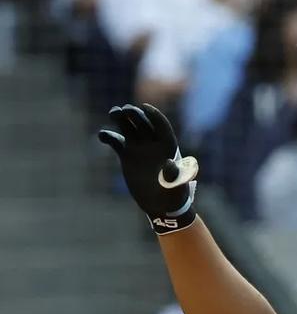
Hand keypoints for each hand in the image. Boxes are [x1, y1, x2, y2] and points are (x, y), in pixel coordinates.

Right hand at [98, 104, 196, 234]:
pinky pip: (116, 141)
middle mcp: (153, 143)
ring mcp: (139, 148)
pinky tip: (102, 136)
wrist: (161, 206)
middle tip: (124, 110)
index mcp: (168, 147)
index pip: (161, 126)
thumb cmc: (174, 196)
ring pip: (128, 127)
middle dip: (134, 114)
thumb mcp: (177, 186)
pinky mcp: (127, 155)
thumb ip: (175, 175)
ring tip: (113, 112)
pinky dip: (109, 136)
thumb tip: (170, 163)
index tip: (145, 108)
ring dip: (121, 118)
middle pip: (143, 123)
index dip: (154, 116)